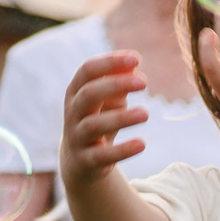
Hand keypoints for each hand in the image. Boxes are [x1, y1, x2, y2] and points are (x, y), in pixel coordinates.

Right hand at [61, 51, 149, 186]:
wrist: (81, 162)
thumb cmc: (99, 121)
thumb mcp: (109, 101)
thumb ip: (119, 82)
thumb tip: (134, 63)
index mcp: (76, 92)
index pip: (87, 71)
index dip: (109, 63)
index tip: (136, 58)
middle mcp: (73, 112)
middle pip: (88, 94)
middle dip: (114, 85)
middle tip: (144, 82)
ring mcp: (77, 137)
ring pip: (93, 125)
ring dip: (121, 118)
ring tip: (146, 113)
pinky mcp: (87, 160)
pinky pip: (103, 155)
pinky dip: (122, 150)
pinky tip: (142, 144)